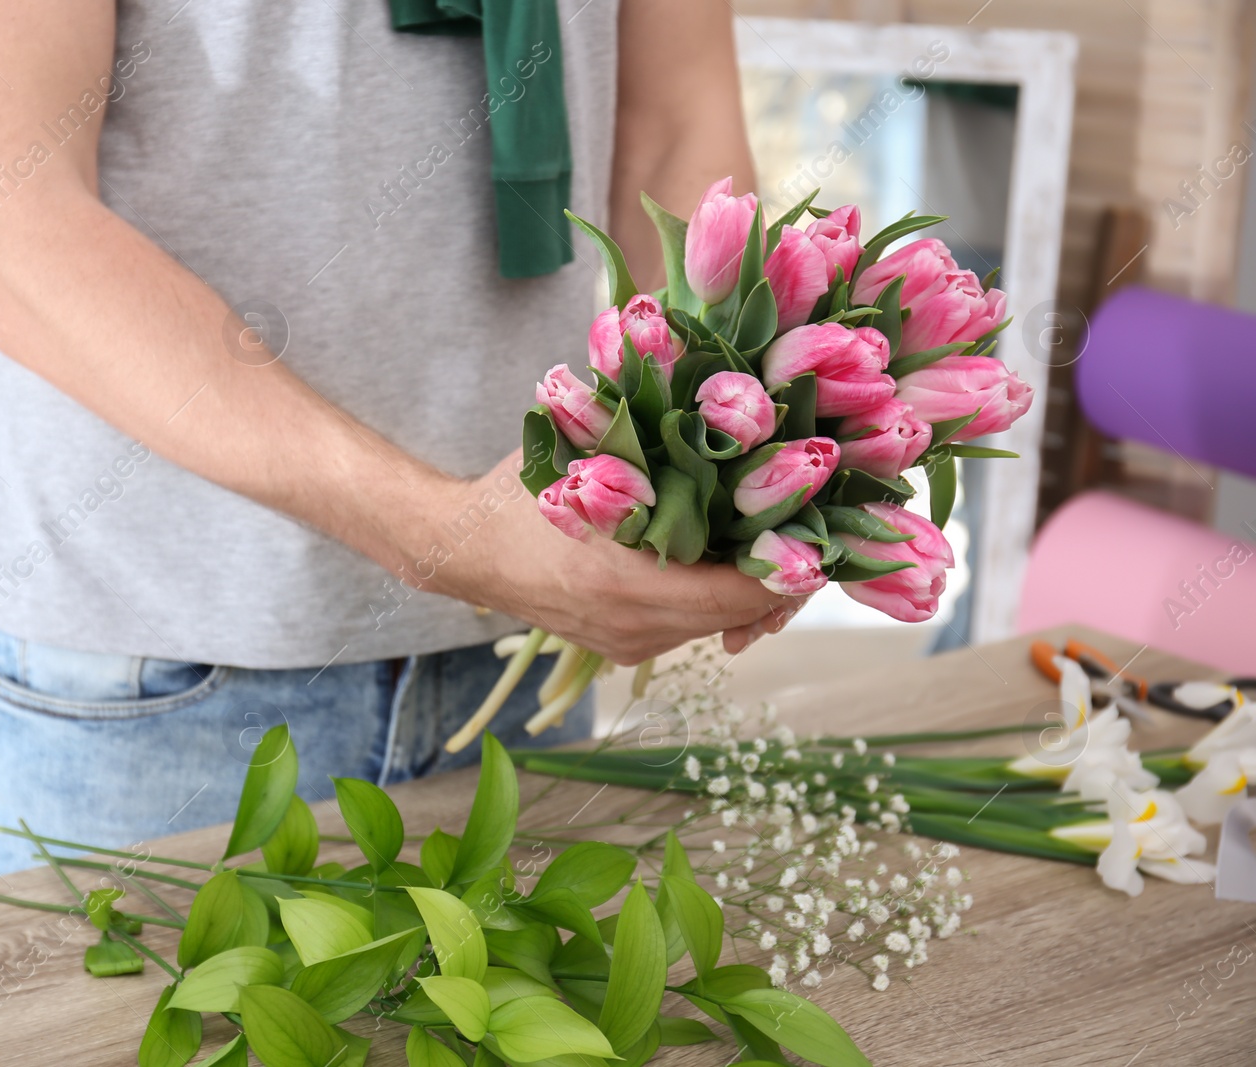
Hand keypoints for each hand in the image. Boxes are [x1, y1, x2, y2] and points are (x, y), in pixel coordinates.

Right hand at [417, 451, 807, 664]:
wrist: (457, 549)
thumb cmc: (515, 493)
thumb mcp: (579, 447)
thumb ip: (644, 420)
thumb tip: (714, 370)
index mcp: (625, 583)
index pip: (743, 591)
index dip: (791, 562)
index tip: (818, 523)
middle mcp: (633, 627)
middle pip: (740, 614)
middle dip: (777, 573)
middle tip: (808, 527)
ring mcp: (627, 645)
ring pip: (717, 624)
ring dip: (746, 585)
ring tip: (770, 537)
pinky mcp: (622, 648)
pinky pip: (688, 626)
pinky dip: (711, 596)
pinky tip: (719, 558)